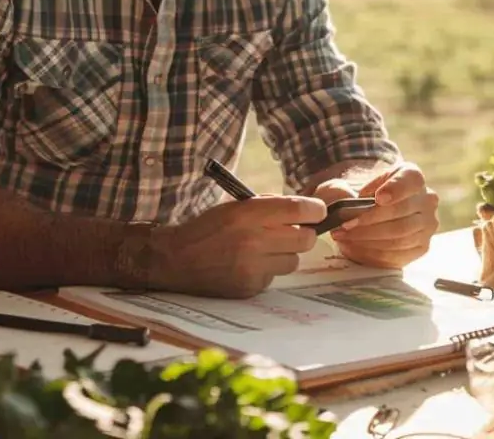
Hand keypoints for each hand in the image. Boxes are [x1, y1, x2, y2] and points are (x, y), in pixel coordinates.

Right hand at [149, 195, 325, 297]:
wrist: (175, 259)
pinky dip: (268, 271)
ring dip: (286, 254)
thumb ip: (267, 207)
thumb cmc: (207, 228)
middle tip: (294, 232)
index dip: (315, 210)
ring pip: (293, 261)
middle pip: (305, 238)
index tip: (318, 211)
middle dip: (305, 234)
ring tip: (265, 250)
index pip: (299, 209)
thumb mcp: (234, 207)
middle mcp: (253, 240)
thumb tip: (304, 211)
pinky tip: (249, 265)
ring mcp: (252, 267)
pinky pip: (274, 278)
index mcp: (248, 214)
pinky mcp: (250, 287)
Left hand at [312, 162, 439, 268]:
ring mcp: (427, 225)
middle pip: (401, 212)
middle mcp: (426, 200)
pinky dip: (374, 252)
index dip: (396, 189)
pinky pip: (398, 254)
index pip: (411, 180)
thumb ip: (339, 190)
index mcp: (412, 176)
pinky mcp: (421, 247)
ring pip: (399, 235)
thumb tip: (344, 201)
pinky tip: (355, 247)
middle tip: (344, 225)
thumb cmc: (356, 197)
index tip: (378, 198)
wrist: (366, 212)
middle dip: (369, 221)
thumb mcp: (344, 185)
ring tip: (344, 237)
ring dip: (368, 238)